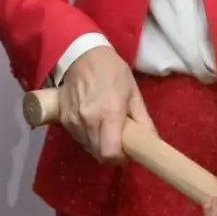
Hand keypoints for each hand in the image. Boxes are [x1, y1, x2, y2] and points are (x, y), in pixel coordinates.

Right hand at [57, 46, 154, 165]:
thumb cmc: (111, 71)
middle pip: (99, 155)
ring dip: (99, 146)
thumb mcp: (133, 91)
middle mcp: (89, 121)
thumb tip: (152, 141)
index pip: (110, 153)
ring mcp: (74, 121)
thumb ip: (143, 119)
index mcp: (109, 113)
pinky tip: (94, 125)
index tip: (128, 153)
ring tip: (107, 131)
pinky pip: (79, 139)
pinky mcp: (64, 120)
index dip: (121, 159)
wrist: (80, 56)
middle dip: (112, 154)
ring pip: (89, 148)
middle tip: (120, 142)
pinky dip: (88, 138)